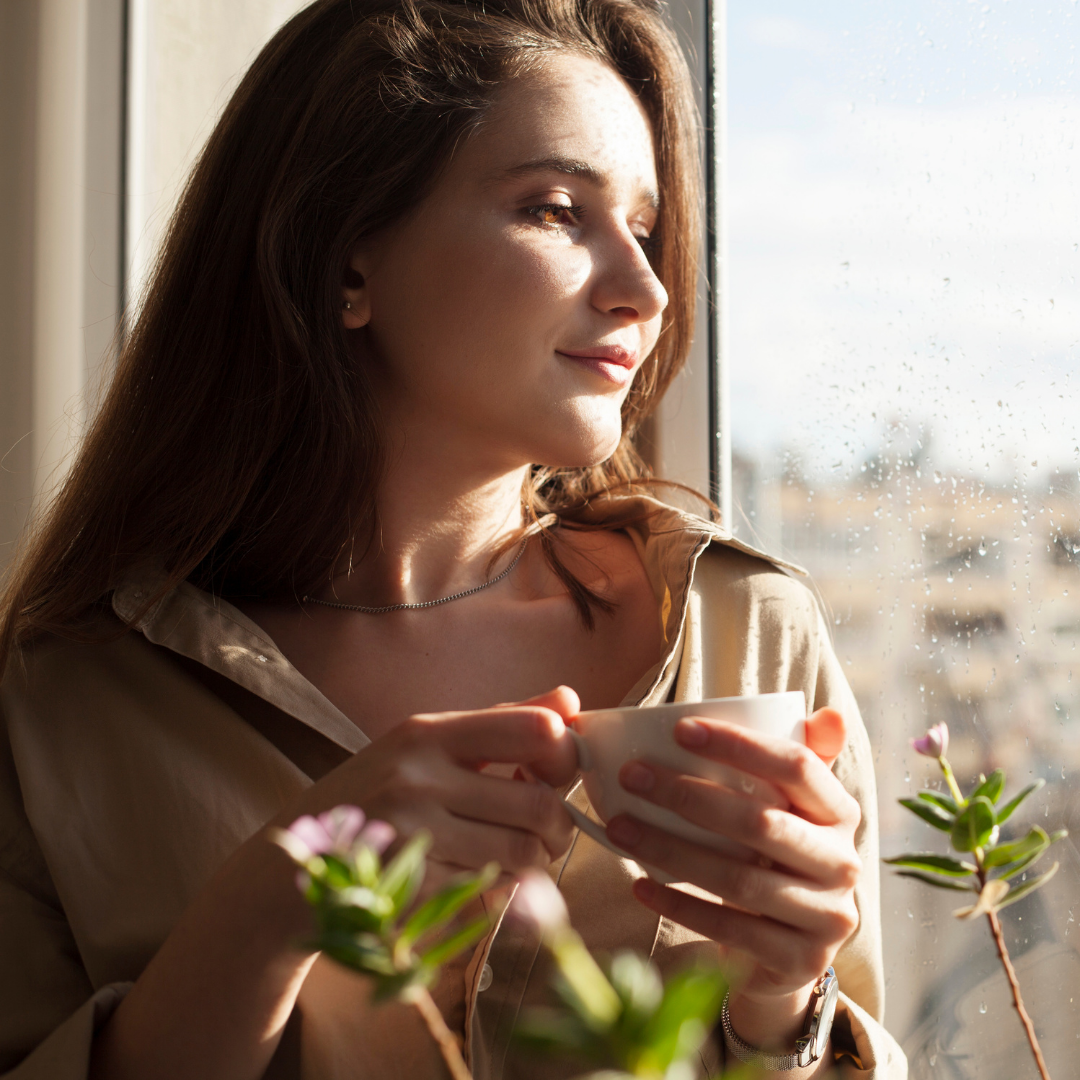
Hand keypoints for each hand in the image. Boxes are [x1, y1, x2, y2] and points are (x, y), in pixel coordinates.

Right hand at [279, 685, 580, 885]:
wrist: (290, 859)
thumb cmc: (374, 791)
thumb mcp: (426, 745)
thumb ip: (501, 722)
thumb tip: (571, 701)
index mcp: (427, 732)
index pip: (533, 730)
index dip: (564, 754)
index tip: (555, 772)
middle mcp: (418, 776)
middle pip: (537, 803)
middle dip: (558, 824)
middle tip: (550, 829)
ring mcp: (411, 833)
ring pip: (521, 852)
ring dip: (536, 859)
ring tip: (522, 852)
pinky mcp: (408, 884)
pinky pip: (491, 887)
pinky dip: (502, 885)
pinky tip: (485, 875)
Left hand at [604, 708, 859, 1059]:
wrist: (790, 954)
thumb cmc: (777, 859)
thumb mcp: (792, 811)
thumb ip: (797, 762)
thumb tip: (827, 714)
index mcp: (840, 813)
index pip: (796, 765)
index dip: (739, 744)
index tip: (679, 729)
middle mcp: (842, 863)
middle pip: (759, 821)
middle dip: (688, 794)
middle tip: (632, 775)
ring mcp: (826, 917)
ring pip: (737, 879)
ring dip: (669, 849)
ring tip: (619, 827)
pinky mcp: (799, 961)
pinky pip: (729, 929)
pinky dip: (679, 904)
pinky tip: (640, 884)